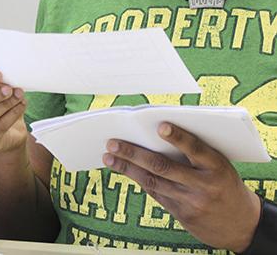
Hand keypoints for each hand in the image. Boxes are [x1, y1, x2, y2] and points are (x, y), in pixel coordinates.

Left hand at [102, 123, 260, 251]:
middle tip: (112, 142)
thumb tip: (155, 134)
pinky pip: (156, 193)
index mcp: (217, 166)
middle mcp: (203, 185)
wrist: (241, 224)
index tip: (160, 126)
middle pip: (162, 166)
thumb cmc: (224, 183)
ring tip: (108, 157)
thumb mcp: (220, 165)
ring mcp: (191, 202)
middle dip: (133, 153)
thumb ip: (195, 152)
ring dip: (127, 168)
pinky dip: (138, 180)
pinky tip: (124, 170)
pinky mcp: (182, 214)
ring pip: (152, 181)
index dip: (178, 137)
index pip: (196, 149)